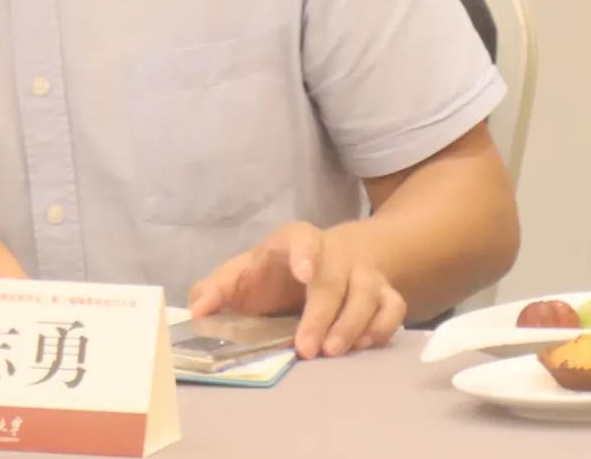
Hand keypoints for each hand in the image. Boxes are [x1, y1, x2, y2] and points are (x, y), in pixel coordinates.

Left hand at [187, 222, 405, 358]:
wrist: (323, 263)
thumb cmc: (274, 275)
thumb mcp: (241, 276)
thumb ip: (215, 290)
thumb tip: (197, 312)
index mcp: (292, 242)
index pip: (301, 237)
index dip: (304, 252)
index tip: (303, 273)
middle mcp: (332, 253)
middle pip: (333, 277)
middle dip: (321, 313)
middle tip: (307, 349)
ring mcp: (361, 272)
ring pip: (366, 292)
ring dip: (352, 324)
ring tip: (333, 351)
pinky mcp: (384, 292)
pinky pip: (393, 307)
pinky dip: (382, 326)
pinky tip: (363, 344)